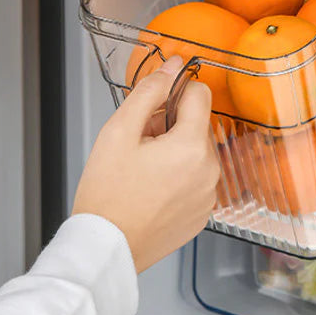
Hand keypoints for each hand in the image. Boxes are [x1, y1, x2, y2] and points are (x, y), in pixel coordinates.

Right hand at [72, 57, 219, 272]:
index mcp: (192, 146)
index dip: (175, 92)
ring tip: (144, 169)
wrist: (105, 247)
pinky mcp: (204, 212)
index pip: (200, 93)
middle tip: (140, 144)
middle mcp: (210, 170)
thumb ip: (149, 91)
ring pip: (198, 151)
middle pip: (198, 124)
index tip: (154, 107)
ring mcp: (209, 194)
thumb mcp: (118, 131)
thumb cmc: (107, 195)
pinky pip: (198, 179)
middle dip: (172, 124)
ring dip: (176, 150)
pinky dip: (180, 176)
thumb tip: (173, 66)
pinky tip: (153, 188)